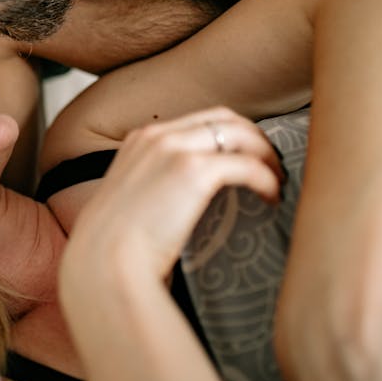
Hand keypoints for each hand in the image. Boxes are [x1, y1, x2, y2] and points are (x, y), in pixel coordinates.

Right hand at [57, 106, 272, 380]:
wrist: (105, 262)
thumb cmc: (113, 247)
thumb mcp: (128, 201)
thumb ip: (150, 187)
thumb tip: (177, 201)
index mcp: (140, 140)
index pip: (197, 120)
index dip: (229, 135)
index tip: (246, 156)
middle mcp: (157, 137)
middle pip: (223, 118)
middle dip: (254, 138)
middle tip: (271, 164)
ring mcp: (175, 150)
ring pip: (240, 134)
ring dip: (265, 154)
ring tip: (277, 179)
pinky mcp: (194, 172)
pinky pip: (246, 165)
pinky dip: (266, 178)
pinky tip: (272, 196)